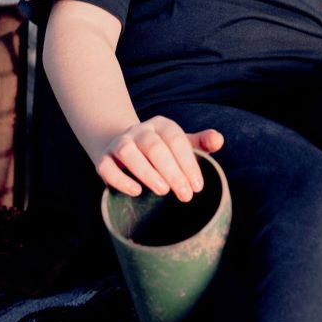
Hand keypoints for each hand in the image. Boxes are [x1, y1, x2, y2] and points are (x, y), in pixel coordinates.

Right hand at [96, 117, 223, 200]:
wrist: (124, 148)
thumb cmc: (162, 150)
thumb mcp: (182, 144)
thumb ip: (201, 143)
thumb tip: (218, 140)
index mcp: (161, 125)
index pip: (176, 139)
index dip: (188, 162)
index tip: (198, 186)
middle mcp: (139, 131)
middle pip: (154, 147)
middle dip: (172, 172)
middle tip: (185, 195)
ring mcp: (120, 143)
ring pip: (129, 153)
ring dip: (147, 172)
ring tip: (163, 191)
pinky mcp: (103, 158)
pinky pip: (107, 167)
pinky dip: (120, 179)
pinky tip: (136, 191)